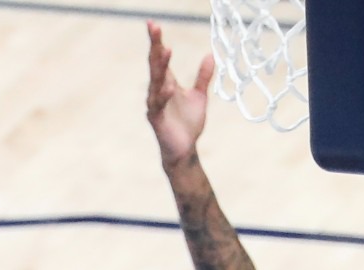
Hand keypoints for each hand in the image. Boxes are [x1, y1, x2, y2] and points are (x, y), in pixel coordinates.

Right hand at [147, 22, 214, 166]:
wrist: (185, 151)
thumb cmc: (188, 124)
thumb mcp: (199, 96)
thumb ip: (202, 77)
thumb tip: (210, 55)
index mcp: (167, 83)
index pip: (160, 58)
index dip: (157, 41)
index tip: (153, 24)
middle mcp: (158, 91)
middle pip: (155, 64)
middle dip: (154, 46)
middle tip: (153, 27)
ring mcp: (155, 105)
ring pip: (155, 82)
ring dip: (160, 67)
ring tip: (165, 50)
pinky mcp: (157, 120)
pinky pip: (158, 106)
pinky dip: (163, 96)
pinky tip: (168, 87)